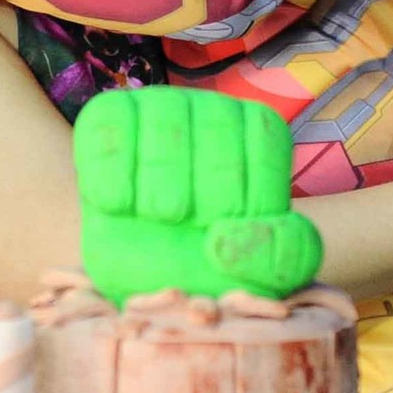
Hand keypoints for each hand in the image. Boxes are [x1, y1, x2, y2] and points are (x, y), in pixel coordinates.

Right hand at [73, 87, 321, 305]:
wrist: (144, 283)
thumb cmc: (210, 268)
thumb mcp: (264, 274)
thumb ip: (282, 254)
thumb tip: (224, 238)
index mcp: (260, 138)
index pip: (265, 138)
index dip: (248, 190)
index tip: (226, 227)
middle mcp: (213, 112)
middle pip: (217, 123)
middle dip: (204, 185)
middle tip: (186, 222)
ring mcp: (160, 109)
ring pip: (165, 116)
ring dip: (160, 173)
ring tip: (156, 214)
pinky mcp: (109, 117)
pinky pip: (110, 122)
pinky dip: (112, 166)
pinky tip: (117, 204)